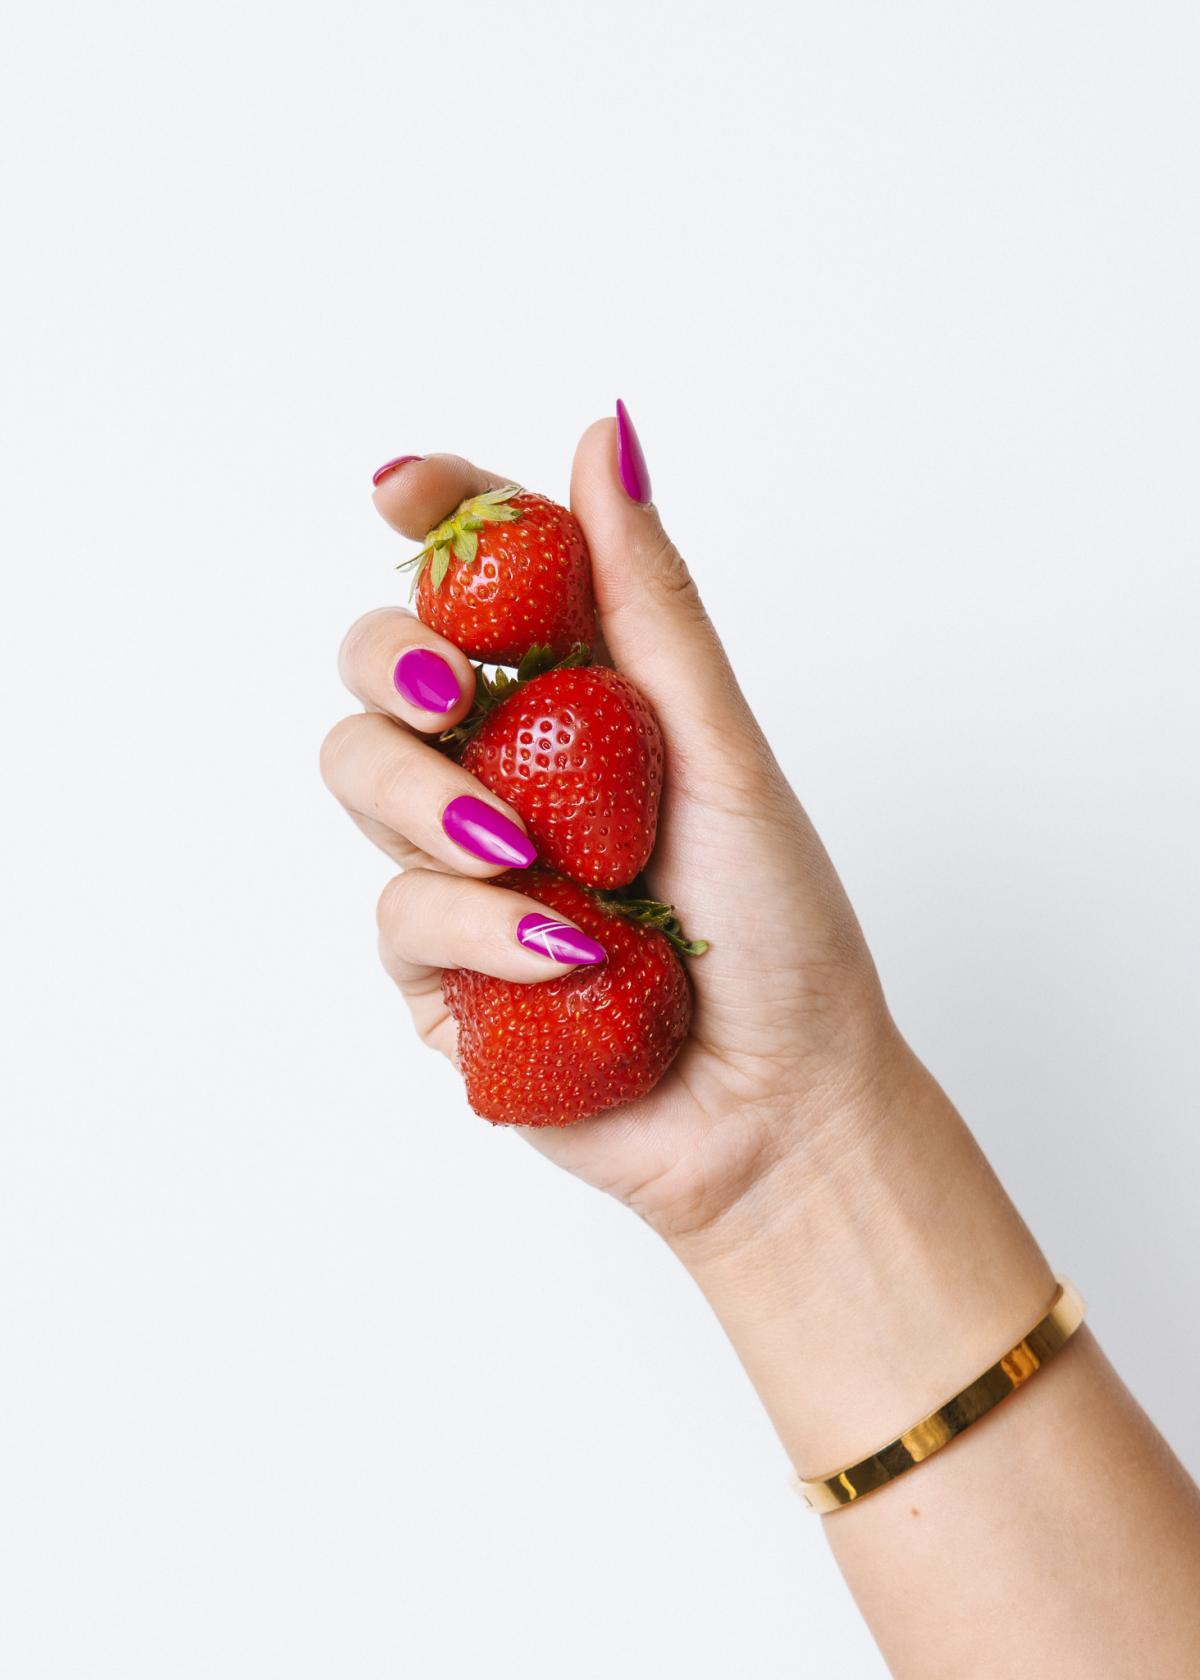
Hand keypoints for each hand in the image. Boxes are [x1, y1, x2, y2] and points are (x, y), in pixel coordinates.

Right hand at [322, 414, 899, 1244]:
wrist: (778, 1107)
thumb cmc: (779, 932)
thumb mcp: (720, 754)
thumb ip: (650, 606)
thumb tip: (605, 434)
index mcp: (582, 697)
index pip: (484, 576)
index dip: (434, 517)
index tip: (399, 489)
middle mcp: (509, 767)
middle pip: (382, 665)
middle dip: (388, 658)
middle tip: (444, 691)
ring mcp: (463, 867)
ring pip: (358, 776)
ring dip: (426, 803)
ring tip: (525, 852)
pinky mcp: (438, 968)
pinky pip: (399, 913)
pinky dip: (477, 928)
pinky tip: (563, 957)